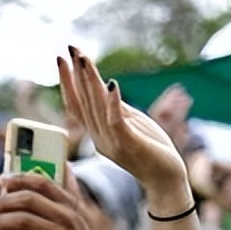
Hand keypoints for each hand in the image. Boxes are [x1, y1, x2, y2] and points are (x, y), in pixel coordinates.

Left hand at [0, 172, 112, 229]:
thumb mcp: (79, 217)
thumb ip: (67, 195)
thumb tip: (65, 165)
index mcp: (71, 205)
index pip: (42, 182)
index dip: (19, 178)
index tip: (1, 180)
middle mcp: (67, 217)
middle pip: (29, 199)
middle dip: (5, 201)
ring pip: (23, 221)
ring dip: (1, 221)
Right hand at [58, 46, 187, 203]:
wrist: (167, 180)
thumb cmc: (153, 151)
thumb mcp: (132, 124)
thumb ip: (117, 108)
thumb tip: (106, 85)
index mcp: (98, 134)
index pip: (76, 106)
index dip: (68, 83)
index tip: (62, 59)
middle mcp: (99, 138)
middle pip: (83, 103)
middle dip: (75, 75)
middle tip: (68, 49)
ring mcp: (113, 142)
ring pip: (96, 107)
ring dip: (89, 82)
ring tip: (83, 59)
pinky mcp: (129, 144)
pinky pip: (116, 121)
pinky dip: (112, 102)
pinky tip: (110, 83)